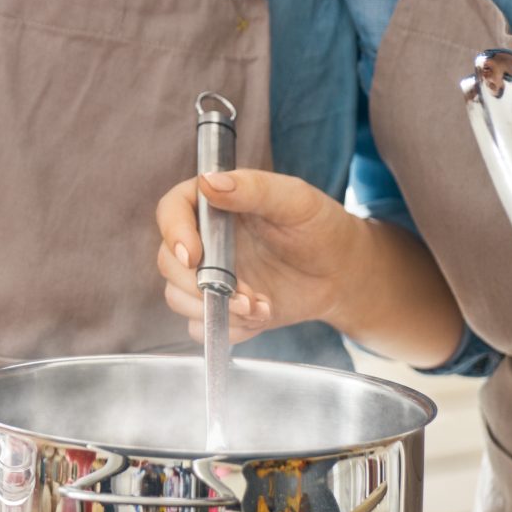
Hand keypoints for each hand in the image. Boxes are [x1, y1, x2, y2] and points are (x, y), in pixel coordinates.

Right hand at [154, 169, 366, 341]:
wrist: (341, 273)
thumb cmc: (321, 226)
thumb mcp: (294, 199)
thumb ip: (253, 189)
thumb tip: (208, 182)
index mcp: (214, 205)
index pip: (171, 211)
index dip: (174, 233)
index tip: (192, 256)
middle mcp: (205, 240)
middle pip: (169, 262)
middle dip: (200, 284)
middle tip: (241, 292)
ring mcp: (211, 277)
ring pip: (179, 298)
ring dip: (217, 309)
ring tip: (259, 306)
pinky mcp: (222, 308)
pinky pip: (203, 326)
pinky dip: (229, 328)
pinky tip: (260, 315)